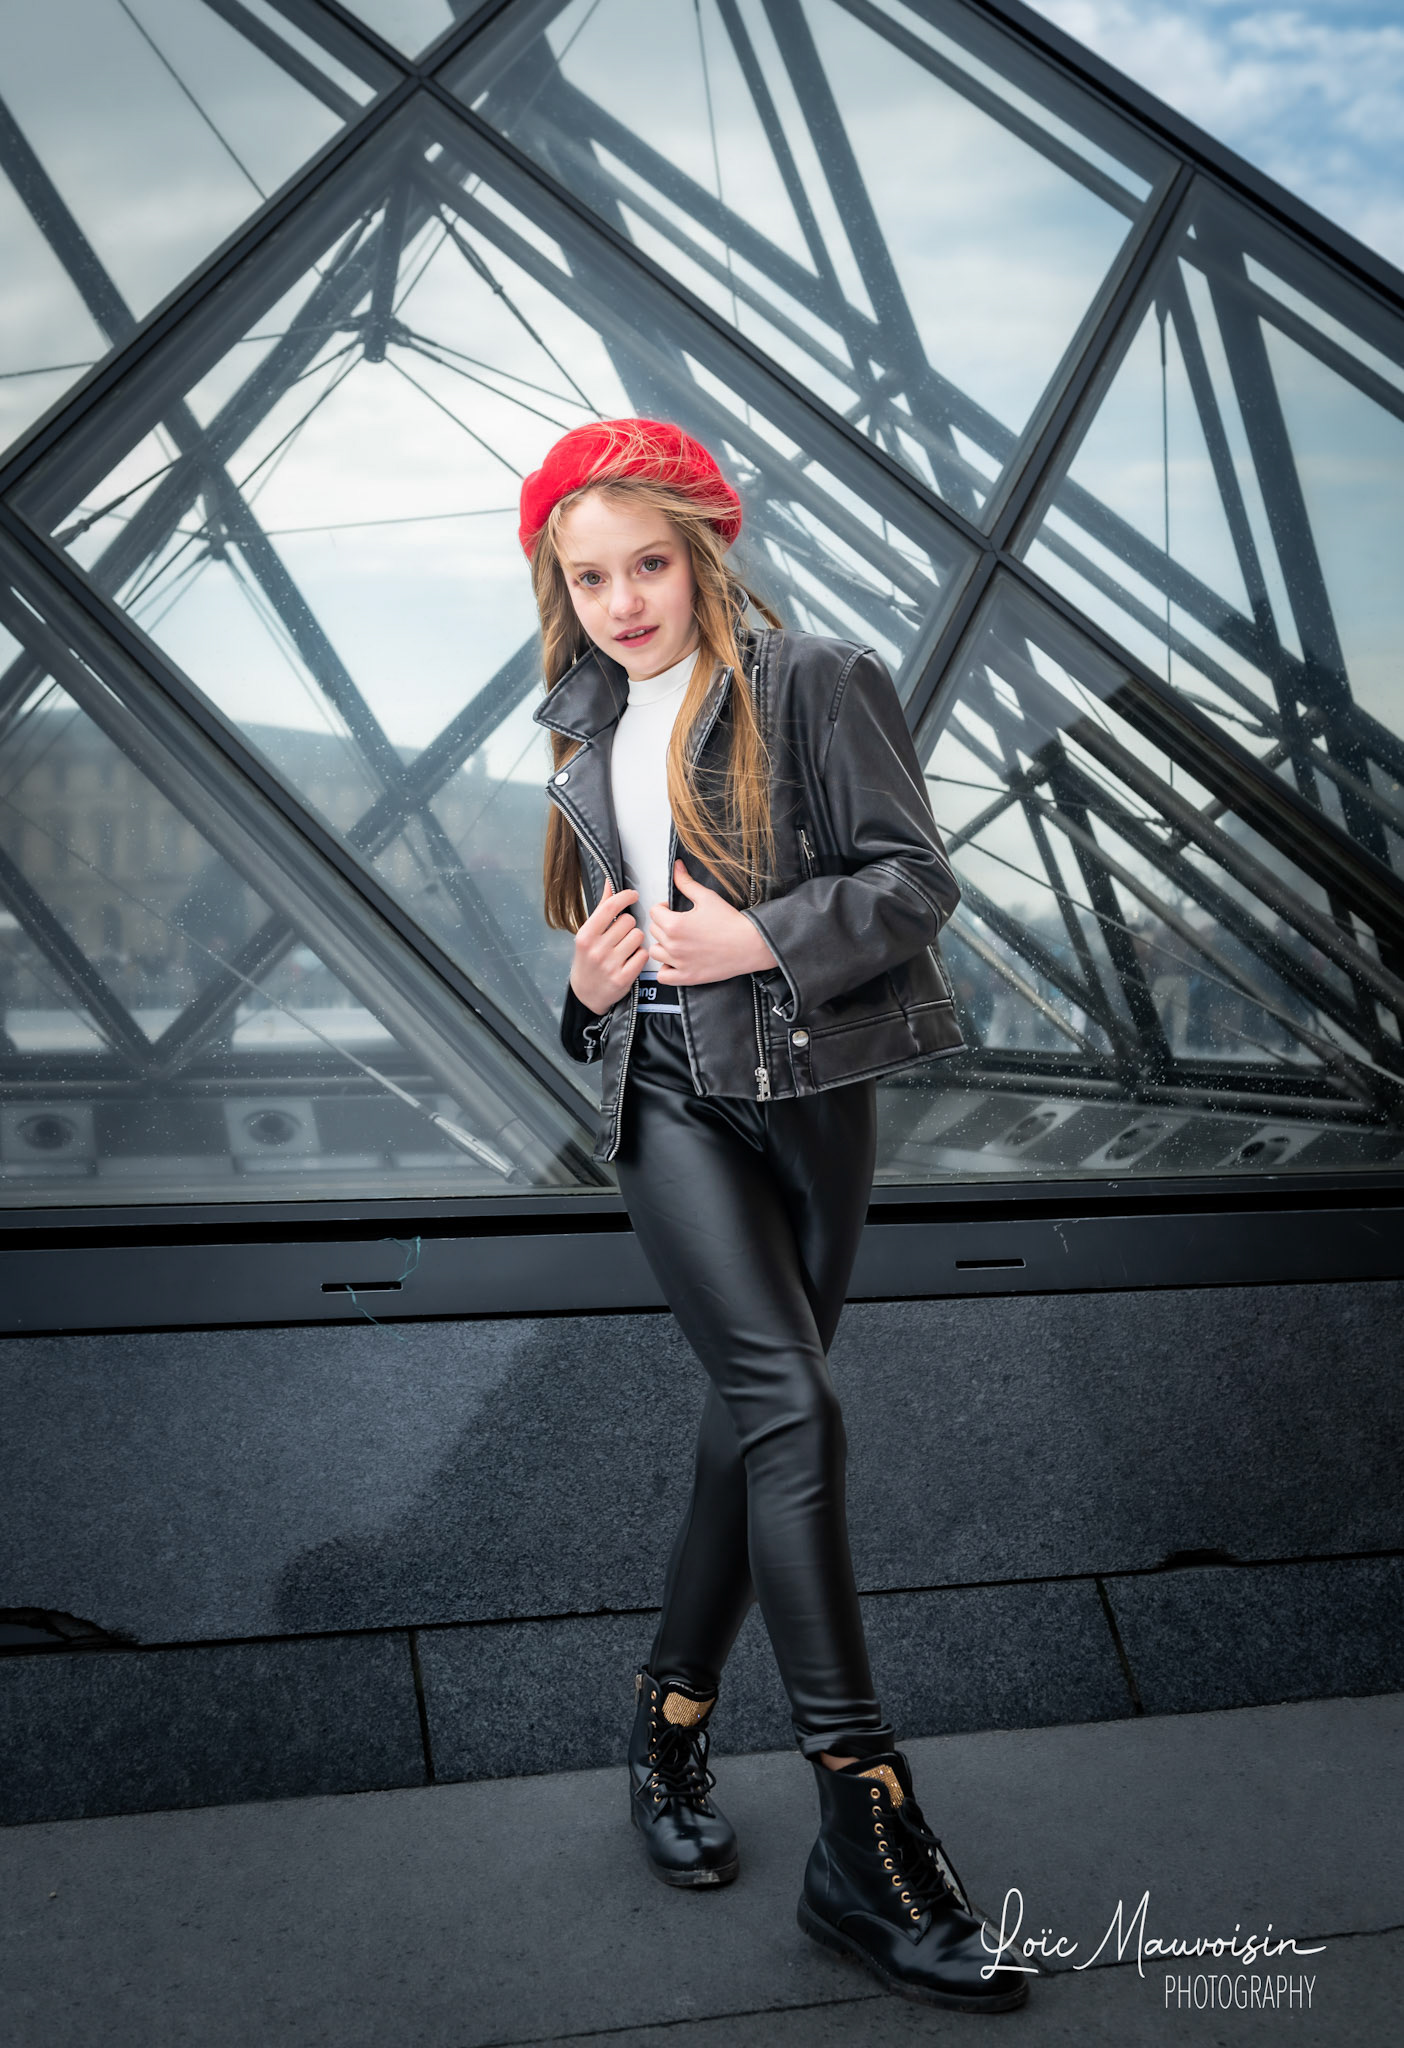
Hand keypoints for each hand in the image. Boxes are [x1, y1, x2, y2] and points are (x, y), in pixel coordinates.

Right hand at [570, 881, 647, 1013]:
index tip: (633, 895)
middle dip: (629, 924)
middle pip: (628, 921)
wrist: (586, 993)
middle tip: (622, 933)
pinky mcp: (623, 978)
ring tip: (626, 947)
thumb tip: (609, 883)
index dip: (625, 897)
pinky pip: (643, 955)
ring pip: (638, 936)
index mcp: (585, 935)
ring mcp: (609, 965)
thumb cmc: (588, 959)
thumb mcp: (588, 933)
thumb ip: (601, 908)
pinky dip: (640, 955)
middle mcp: (596, 949)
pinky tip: (631, 959)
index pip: (610, 907)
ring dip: (636, 939)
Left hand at [650, 860, 777, 984]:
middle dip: (664, 924)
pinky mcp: (687, 977)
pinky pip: (663, 976)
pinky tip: (676, 961)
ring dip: (662, 945)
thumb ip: (686, 883)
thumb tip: (677, 867)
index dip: (664, 907)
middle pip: (654, 931)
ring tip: (676, 941)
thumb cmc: (731, 923)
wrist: (750, 944)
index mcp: (675, 925)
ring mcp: (679, 963)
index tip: (674, 910)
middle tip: (680, 923)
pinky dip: (666, 969)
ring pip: (655, 952)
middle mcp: (673, 946)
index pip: (654, 912)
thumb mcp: (707, 897)